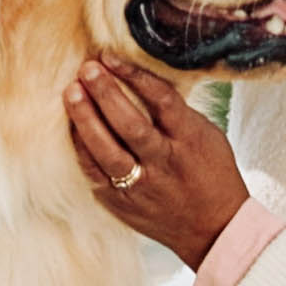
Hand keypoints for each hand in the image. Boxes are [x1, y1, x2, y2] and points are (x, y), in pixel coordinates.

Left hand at [65, 59, 243, 268]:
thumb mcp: (206, 136)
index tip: (110, 57)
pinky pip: (95, 173)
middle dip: (105, 93)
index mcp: (190, 140)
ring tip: (71, 93)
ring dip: (86, 120)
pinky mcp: (122, 204)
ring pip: (107, 151)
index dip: (134, 76)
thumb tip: (140, 77)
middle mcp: (165, 163)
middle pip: (130, 125)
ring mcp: (142, 186)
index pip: (161, 101)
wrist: (214, 229)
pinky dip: (82, 148)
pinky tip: (73, 127)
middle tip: (86, 69)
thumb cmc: (212, 174)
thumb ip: (177, 112)